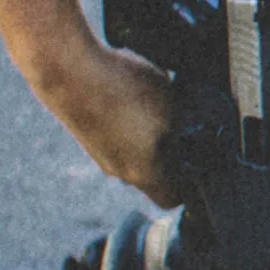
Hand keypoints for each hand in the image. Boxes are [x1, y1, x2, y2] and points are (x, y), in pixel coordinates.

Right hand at [41, 42, 181, 206]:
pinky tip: (133, 89)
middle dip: (173, 149)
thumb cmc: (122, 91)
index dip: (190, 186)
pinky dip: (129, 115)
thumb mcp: (173, 108)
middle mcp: (119, 170)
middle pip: (154, 172)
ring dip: (150, 129)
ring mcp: (100, 152)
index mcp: (145, 173)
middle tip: (186, 122)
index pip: (172, 198)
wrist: (68, 71)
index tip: (200, 164)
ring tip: (159, 98)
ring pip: (136, 148)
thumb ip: (183, 130)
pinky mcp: (88, 132)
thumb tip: (185, 137)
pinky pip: (119, 130)